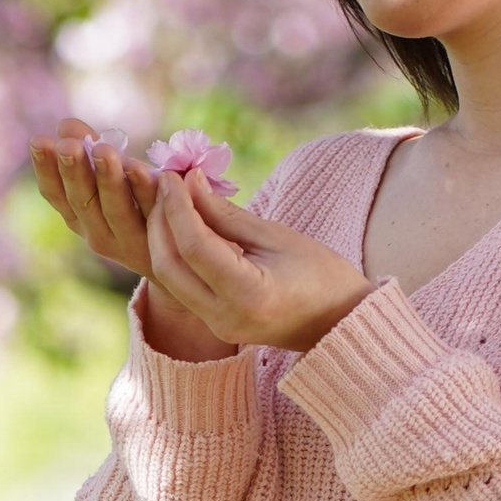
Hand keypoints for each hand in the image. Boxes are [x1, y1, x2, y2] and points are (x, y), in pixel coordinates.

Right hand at [28, 117, 166, 280]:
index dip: (46, 169)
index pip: (55, 194)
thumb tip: (65, 125)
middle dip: (74, 172)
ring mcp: (131, 239)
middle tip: (68, 145)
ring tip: (102, 149)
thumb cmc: (136, 202)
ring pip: (115, 209)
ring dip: (108, 178)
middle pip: (82, 202)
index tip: (39, 140)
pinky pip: (152, 209)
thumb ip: (89, 150)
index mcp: (79, 218)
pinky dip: (143, 188)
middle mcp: (99, 233)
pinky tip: (137, 166)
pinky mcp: (163, 235)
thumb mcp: (108, 178)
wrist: (180, 249)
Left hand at [144, 164, 376, 352]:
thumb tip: (189, 182)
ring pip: (169, 278)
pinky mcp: (213, 323)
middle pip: (169, 265)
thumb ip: (225, 213)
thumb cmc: (321, 274)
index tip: (175, 176)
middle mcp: (225, 316)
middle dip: (160, 221)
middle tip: (167, 184)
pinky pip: (181, 286)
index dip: (178, 207)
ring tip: (170, 199)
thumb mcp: (275, 236)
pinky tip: (180, 225)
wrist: (340, 322)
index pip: (194, 246)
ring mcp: (217, 325)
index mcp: (249, 295)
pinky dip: (175, 253)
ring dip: (162, 237)